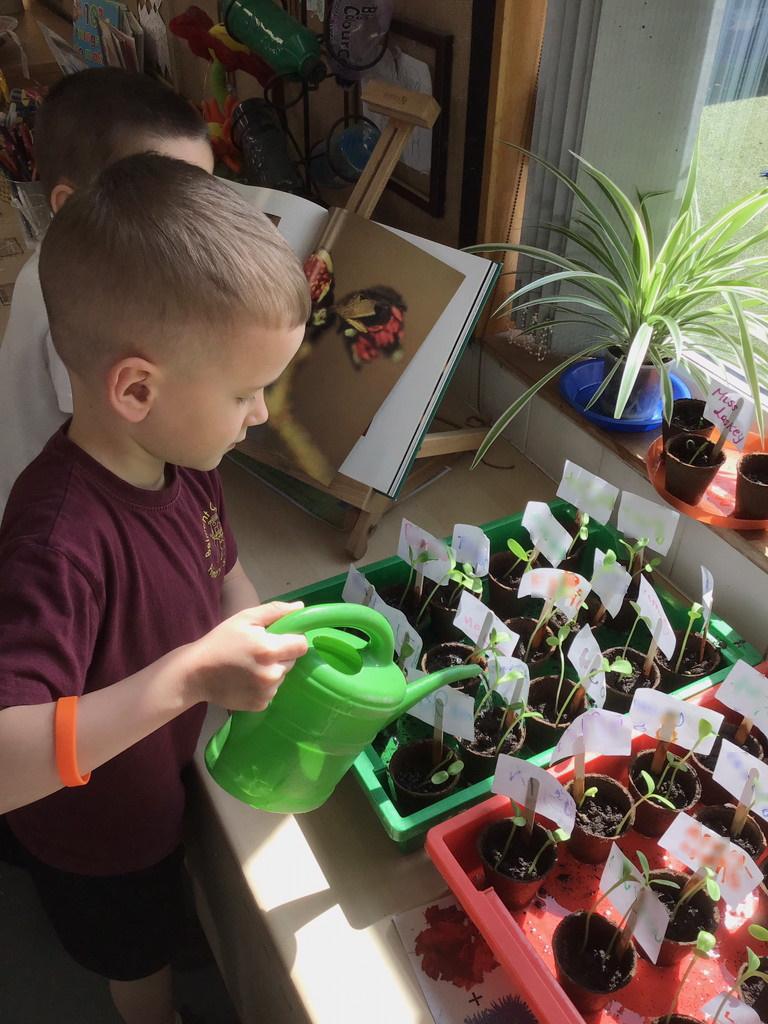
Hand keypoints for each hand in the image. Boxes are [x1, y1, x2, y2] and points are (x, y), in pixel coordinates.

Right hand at [185, 602, 307, 710]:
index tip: (279, 638)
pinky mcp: (260, 705)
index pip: (301, 645)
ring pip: (282, 676)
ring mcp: (267, 692)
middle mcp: (272, 674)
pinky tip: (247, 679)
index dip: (292, 639)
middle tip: (259, 651)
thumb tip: (301, 607)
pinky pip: (272, 692)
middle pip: (292, 661)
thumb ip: (275, 611)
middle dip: (281, 654)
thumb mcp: (245, 618)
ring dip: (272, 670)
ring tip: (250, 666)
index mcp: (269, 650)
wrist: (195, 673)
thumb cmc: (220, 641)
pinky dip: (264, 686)